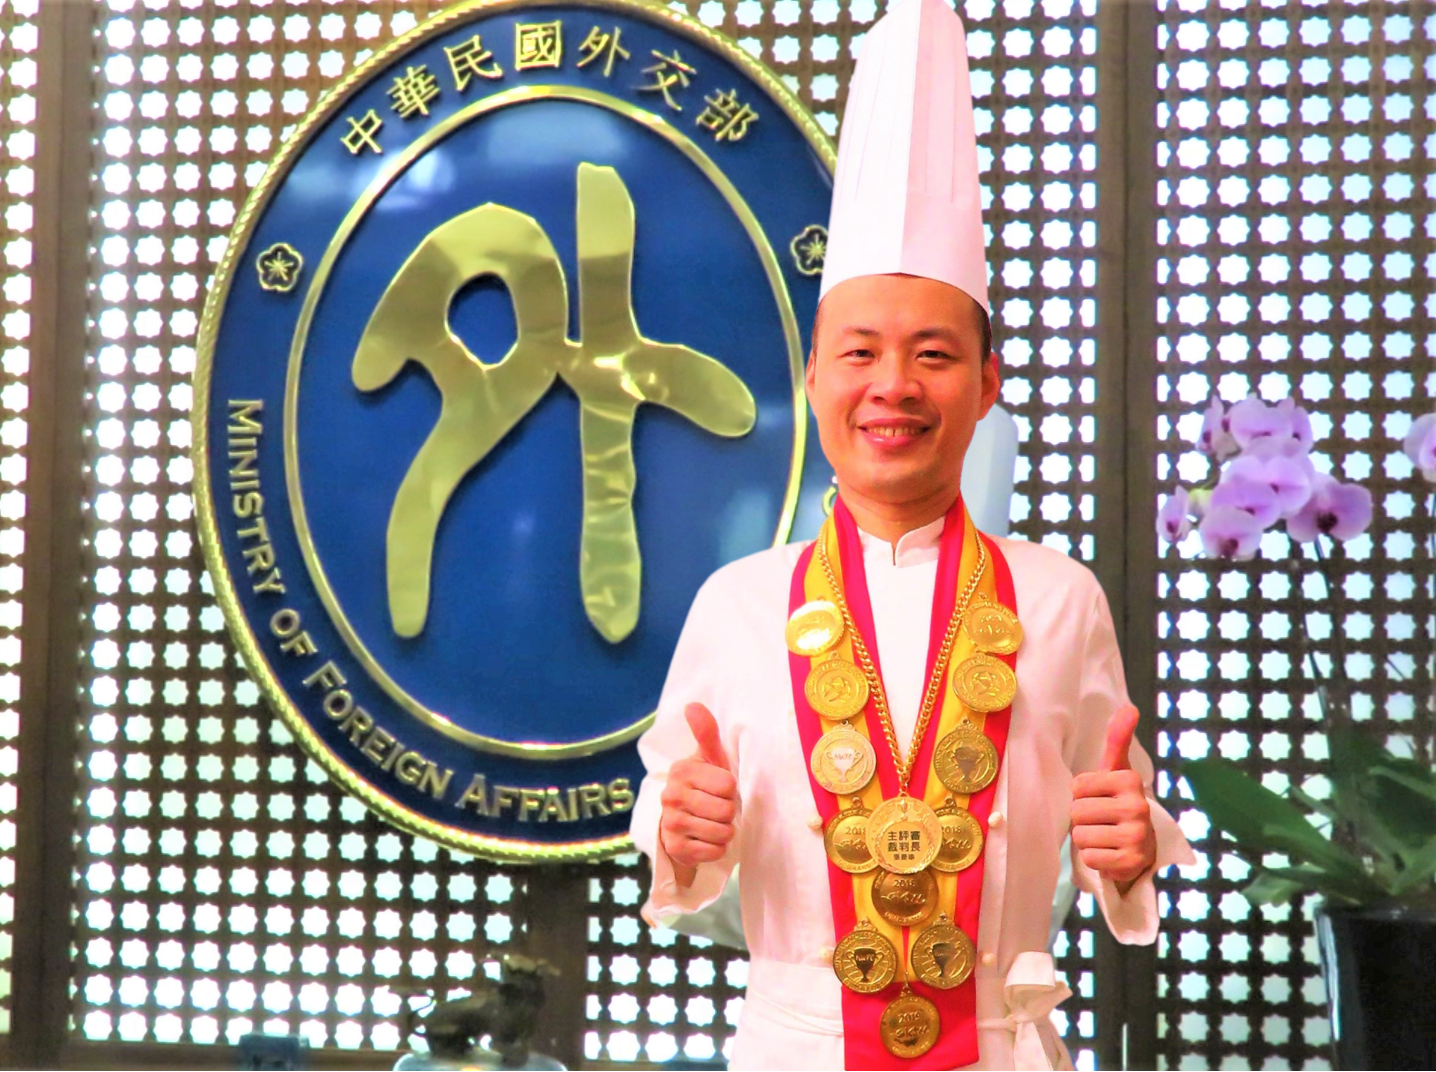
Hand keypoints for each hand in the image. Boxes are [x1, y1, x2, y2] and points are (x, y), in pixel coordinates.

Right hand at [660, 703, 738, 886]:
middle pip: (725, 810)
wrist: (683, 823)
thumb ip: (706, 733)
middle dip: (728, 812)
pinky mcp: (675, 848)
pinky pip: (714, 851)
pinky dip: (717, 848)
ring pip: (721, 832)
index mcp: (681, 771)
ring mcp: (670, 824)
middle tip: (717, 808)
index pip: (728, 785)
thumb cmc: (705, 785)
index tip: (720, 789)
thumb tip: (693, 704)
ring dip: (725, 831)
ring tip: (714, 823)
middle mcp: (670, 796)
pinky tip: (706, 840)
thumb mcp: (709, 759)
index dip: (730, 790)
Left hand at [1071, 704, 1156, 890]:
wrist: (1140, 846)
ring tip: (1104, 836)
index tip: (1099, 797)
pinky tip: (1109, 853)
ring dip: (1086, 839)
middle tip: (1101, 820)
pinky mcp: (1130, 863)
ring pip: (1081, 836)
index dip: (1080, 795)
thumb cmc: (1118, 801)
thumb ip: (1118, 739)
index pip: (1077, 787)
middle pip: (1077, 812)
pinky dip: (1093, 858)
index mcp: (1130, 780)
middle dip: (1082, 818)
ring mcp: (1136, 836)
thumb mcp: (1117, 771)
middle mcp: (1138, 807)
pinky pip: (1089, 858)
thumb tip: (1129, 707)